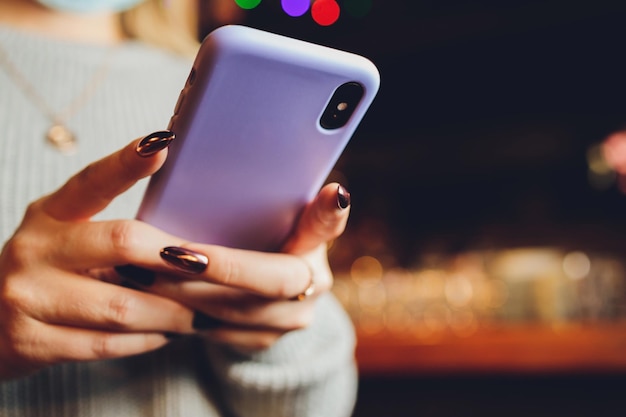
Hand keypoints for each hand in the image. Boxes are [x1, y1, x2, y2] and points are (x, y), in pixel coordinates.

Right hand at [0, 132, 195, 380]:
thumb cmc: (48, 276)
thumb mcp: (66, 241)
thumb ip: (112, 237)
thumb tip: (188, 244)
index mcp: (49, 215)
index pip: (92, 182)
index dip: (127, 162)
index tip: (162, 143)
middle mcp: (34, 249)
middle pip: (121, 242)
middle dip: (175, 257)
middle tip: (209, 266)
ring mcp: (28, 297)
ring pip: (122, 306)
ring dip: (171, 312)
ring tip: (201, 314)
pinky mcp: (32, 341)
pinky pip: (107, 344)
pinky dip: (147, 341)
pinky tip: (168, 335)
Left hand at [118, 182, 351, 349]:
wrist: (265, 289)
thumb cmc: (257, 234)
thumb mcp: (265, 211)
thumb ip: (260, 192)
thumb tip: (207, 155)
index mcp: (316, 242)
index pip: (328, 223)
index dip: (329, 212)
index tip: (333, 193)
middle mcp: (313, 284)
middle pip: (273, 280)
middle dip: (219, 268)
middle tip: (169, 253)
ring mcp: (290, 318)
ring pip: (236, 311)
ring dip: (184, 293)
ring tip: (139, 272)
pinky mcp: (262, 339)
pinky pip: (218, 331)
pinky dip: (179, 314)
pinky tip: (145, 297)